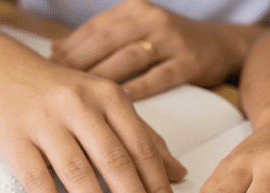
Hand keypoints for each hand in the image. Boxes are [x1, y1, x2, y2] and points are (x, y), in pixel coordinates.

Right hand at [0, 56, 186, 192]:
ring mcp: (45, 121)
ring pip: (77, 173)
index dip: (158, 188)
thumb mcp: (108, 106)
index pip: (142, 149)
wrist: (6, 71)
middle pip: (114, 162)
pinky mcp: (14, 138)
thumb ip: (144, 138)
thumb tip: (179, 174)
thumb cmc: (65, 95)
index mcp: (110, 98)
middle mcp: (79, 106)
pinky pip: (36, 179)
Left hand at [51, 0, 259, 98]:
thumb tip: (56, 52)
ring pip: (129, 59)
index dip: (69, 49)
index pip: (93, 28)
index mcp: (132, 10)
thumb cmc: (169, 43)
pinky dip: (136, 90)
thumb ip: (102, 40)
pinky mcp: (189, 62)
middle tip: (59, 89)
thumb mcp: (136, 30)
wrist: (221, 44)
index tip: (48, 69)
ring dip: (103, 79)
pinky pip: (157, 77)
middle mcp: (150, 19)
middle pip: (106, 42)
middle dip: (79, 65)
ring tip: (81, 100)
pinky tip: (117, 105)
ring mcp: (171, 39)